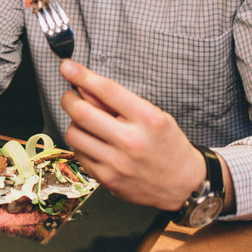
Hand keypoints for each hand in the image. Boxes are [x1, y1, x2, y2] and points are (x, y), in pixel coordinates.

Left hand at [59, 60, 207, 210]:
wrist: (184, 184)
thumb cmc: (169, 146)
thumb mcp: (154, 115)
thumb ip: (120, 101)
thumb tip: (86, 86)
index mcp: (147, 119)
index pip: (107, 91)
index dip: (82, 75)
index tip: (67, 67)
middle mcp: (131, 141)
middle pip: (82, 112)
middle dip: (69, 98)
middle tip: (70, 95)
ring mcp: (117, 163)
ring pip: (74, 134)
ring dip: (74, 123)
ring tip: (85, 122)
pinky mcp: (107, 179)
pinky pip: (79, 154)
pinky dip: (80, 143)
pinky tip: (92, 141)